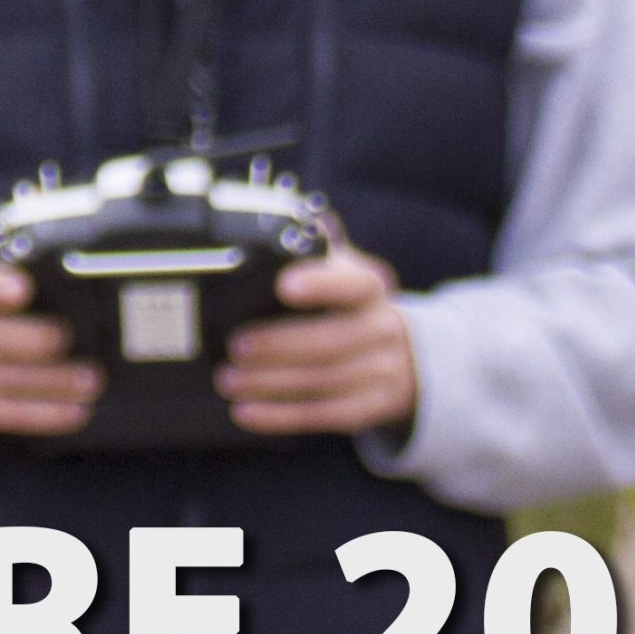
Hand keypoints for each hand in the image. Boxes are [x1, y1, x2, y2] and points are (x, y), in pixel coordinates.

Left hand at [215, 247, 417, 434]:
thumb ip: (317, 250)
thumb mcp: (342, 273)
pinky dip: (279, 416)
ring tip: (228, 380)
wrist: (406, 357)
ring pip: (320, 381)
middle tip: (234, 347)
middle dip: (276, 346)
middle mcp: (383, 328)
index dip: (321, 284)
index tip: (283, 285)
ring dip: (268, 383)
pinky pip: (321, 416)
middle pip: (329, 341)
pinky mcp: (369, 408)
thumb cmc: (352, 308)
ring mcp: (381, 372)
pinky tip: (245, 412)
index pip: (352, 284)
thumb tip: (297, 216)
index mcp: (371, 287)